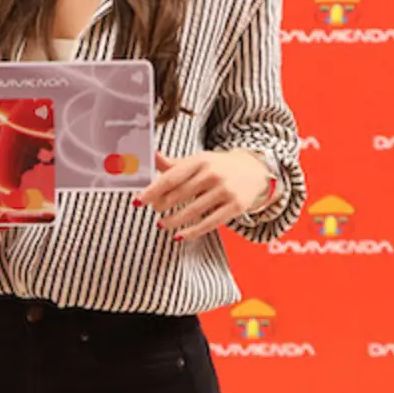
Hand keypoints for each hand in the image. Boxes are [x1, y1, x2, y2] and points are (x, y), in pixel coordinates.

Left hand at [133, 150, 271, 241]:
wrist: (255, 170)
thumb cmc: (218, 167)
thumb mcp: (197, 161)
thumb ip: (173, 164)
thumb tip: (150, 155)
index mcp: (199, 161)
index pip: (171, 178)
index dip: (152, 191)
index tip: (138, 201)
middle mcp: (213, 174)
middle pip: (180, 194)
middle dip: (163, 205)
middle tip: (154, 210)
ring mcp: (225, 191)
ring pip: (193, 211)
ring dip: (174, 220)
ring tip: (162, 224)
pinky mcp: (236, 207)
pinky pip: (210, 223)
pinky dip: (192, 231)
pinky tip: (179, 236)